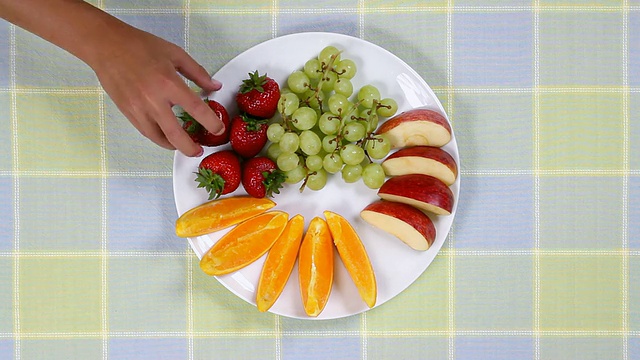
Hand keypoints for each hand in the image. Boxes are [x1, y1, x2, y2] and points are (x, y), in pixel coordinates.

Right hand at [90, 25, 222, 156]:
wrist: (106, 46)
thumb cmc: (139, 46)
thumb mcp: (175, 54)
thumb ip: (198, 73)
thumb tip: (214, 87)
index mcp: (169, 83)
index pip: (196, 110)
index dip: (211, 122)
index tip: (219, 129)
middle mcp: (153, 100)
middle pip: (175, 135)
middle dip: (190, 148)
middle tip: (199, 151)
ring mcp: (138, 109)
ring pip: (158, 138)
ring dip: (174, 146)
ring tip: (184, 145)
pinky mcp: (128, 112)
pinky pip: (146, 132)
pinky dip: (159, 137)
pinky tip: (166, 136)